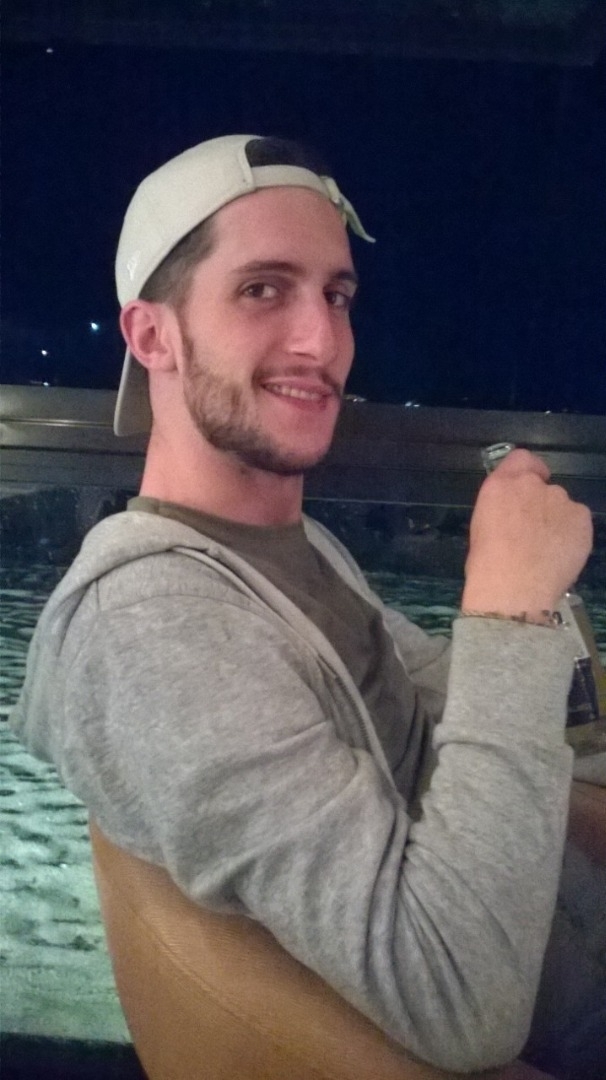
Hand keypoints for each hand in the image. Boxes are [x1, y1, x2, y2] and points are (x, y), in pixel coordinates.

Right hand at [462, 449, 592, 620]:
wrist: (513, 590)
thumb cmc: (486, 566)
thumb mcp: (481, 528)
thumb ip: (501, 510)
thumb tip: (514, 516)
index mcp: (500, 486)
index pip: (521, 458)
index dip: (527, 472)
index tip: (526, 491)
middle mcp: (532, 485)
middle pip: (543, 486)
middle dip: (540, 505)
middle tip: (533, 534)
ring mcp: (560, 500)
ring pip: (562, 506)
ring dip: (557, 521)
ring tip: (547, 552)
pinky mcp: (582, 518)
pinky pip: (578, 521)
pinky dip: (572, 535)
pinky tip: (561, 556)